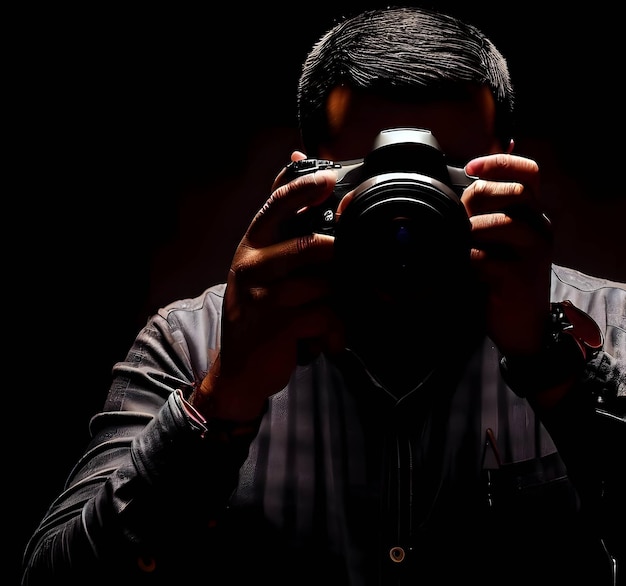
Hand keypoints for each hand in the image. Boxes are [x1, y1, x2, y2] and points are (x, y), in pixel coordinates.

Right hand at [192, 152, 344, 421]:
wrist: (239, 368)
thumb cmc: (259, 309)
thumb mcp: (261, 262)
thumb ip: (282, 219)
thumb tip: (295, 159)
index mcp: (252, 244)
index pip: (277, 204)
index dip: (306, 188)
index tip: (332, 181)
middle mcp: (253, 265)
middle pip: (309, 245)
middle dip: (341, 255)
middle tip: (356, 263)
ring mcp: (263, 296)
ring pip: (325, 285)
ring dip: (342, 300)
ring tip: (340, 311)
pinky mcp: (278, 325)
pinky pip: (326, 317)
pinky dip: (336, 330)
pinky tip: (330, 337)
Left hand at [463, 153, 552, 357]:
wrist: (521, 328)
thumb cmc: (500, 282)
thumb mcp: (494, 244)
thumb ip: (482, 217)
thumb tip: (454, 197)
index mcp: (533, 215)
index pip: (528, 173)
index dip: (500, 162)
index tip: (471, 168)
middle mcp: (541, 228)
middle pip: (513, 193)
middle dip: (478, 203)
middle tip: (461, 225)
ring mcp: (536, 252)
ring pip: (501, 223)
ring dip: (471, 235)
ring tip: (462, 252)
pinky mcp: (523, 276)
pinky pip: (486, 258)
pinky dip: (467, 263)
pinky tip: (465, 273)